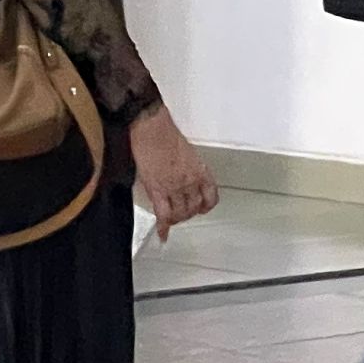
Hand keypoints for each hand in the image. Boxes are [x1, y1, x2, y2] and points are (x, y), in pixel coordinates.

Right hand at [127, 106, 217, 240]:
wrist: (152, 129)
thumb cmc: (166, 135)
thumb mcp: (186, 153)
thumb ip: (188, 169)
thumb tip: (182, 178)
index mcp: (200, 170)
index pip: (211, 196)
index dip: (206, 205)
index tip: (201, 209)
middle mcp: (191, 181)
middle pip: (194, 207)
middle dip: (188, 214)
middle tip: (180, 214)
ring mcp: (175, 187)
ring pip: (180, 214)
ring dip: (176, 219)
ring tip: (170, 220)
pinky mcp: (158, 190)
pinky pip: (164, 215)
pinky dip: (163, 227)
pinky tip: (162, 234)